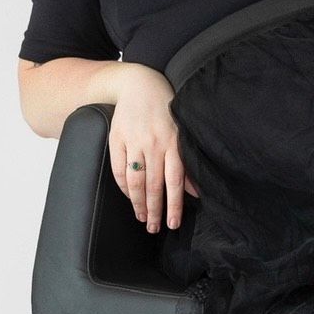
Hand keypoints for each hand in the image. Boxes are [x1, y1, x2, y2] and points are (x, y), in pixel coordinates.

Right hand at [109, 65, 200, 233]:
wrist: (137, 84)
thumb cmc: (164, 109)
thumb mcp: (180, 131)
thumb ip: (186, 162)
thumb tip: (196, 191)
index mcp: (172, 142)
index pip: (174, 181)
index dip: (174, 204)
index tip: (173, 223)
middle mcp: (153, 144)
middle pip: (153, 185)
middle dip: (154, 210)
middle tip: (154, 228)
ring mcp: (133, 142)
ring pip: (135, 181)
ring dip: (138, 203)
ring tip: (141, 218)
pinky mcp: (116, 140)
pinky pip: (119, 170)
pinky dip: (124, 187)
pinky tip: (129, 197)